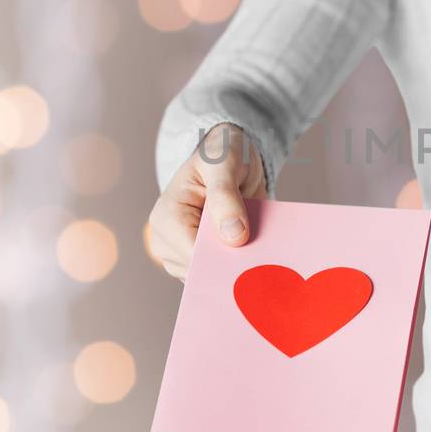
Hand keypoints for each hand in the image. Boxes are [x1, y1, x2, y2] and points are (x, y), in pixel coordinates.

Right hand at [148, 123, 267, 281]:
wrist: (229, 157)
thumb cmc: (221, 153)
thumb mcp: (224, 164)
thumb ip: (226, 196)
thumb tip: (234, 237)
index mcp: (166, 218)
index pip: (194, 254)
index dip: (224, 257)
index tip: (253, 254)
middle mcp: (168, 242)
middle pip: (204, 270)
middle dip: (233, 263)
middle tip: (263, 252)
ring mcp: (183, 254)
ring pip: (214, 277)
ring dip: (239, 265)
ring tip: (260, 246)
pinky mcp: (201, 259)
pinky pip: (221, 273)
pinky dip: (240, 265)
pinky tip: (256, 251)